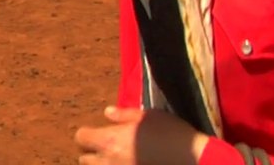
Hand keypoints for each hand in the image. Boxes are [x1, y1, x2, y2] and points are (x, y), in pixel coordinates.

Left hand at [74, 106, 209, 164]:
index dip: (87, 134)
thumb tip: (107, 113)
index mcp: (110, 140)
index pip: (81, 137)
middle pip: (84, 159)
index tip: (97, 132)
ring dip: (102, 164)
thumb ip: (123, 115)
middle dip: (91, 153)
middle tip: (106, 148)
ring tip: (116, 157)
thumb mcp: (148, 116)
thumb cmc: (170, 133)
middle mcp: (109, 160)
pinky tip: (129, 162)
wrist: (192, 160)